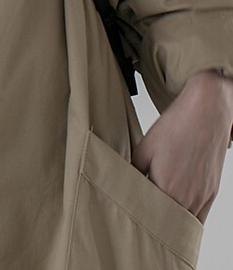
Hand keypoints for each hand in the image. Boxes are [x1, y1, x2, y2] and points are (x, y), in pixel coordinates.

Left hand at [131, 69, 232, 223]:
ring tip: (158, 218)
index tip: (129, 217)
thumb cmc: (176, 126)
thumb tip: (124, 186)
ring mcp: (203, 197)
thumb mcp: (145, 147)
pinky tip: (177, 215)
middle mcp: (187, 198)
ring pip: (186, 224)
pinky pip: (201, 218)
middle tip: (141, 221)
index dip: (138, 218)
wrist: (206, 112)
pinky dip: (189, 220)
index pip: (149, 216)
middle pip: (169, 225)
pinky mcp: (212, 192)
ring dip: (173, 224)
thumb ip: (134, 172)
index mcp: (166, 188)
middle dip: (155, 225)